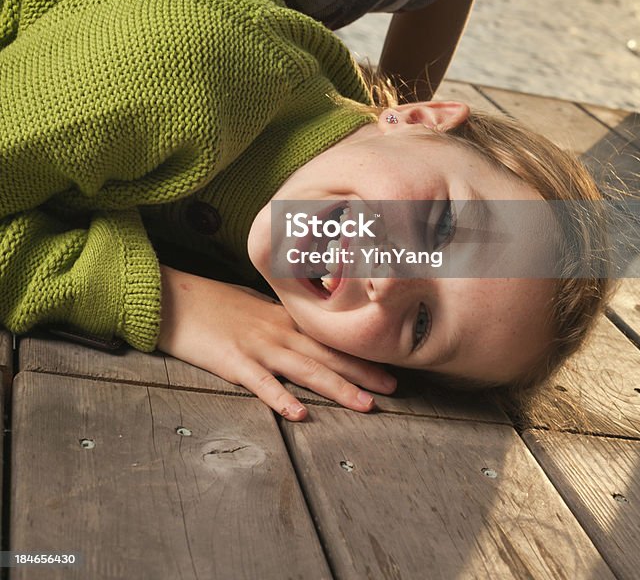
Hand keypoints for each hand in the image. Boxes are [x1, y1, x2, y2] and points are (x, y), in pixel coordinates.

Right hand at [157, 267, 396, 418]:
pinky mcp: (233, 362)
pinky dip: (281, 399)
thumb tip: (300, 330)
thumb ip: (278, 318)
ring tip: (365, 405)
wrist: (174, 297)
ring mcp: (257, 346)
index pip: (328, 338)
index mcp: (282, 319)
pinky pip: (261, 384)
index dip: (358, 353)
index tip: (387, 364)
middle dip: (361, 372)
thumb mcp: (252, 304)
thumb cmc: (212, 302)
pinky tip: (300, 415)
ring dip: (338, 388)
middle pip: (326, 354)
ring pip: (305, 370)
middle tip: (393, 389)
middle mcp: (277, 331)